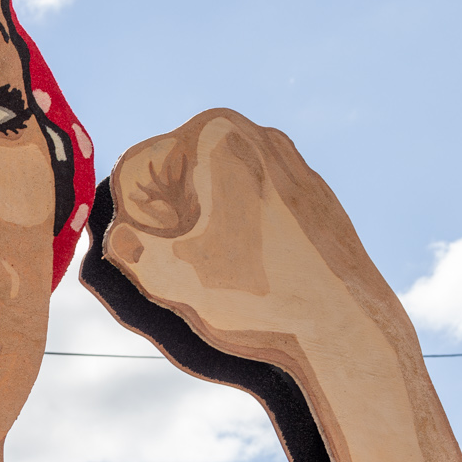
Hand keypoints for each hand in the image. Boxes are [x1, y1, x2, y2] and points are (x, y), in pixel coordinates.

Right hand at [100, 109, 408, 360]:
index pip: (136, 171)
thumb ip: (121, 246)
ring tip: (217, 276)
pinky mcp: (316, 198)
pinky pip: (257, 211)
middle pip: (178, 179)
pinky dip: (244, 239)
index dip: (131, 222)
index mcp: (214, 134)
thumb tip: (116, 236)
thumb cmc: (254, 295)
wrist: (345, 327)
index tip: (151, 259)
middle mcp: (256, 134)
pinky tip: (256, 278)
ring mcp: (292, 164)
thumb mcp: (164, 273)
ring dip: (202, 231)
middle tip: (182, 270)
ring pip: (217, 195)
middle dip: (168, 223)